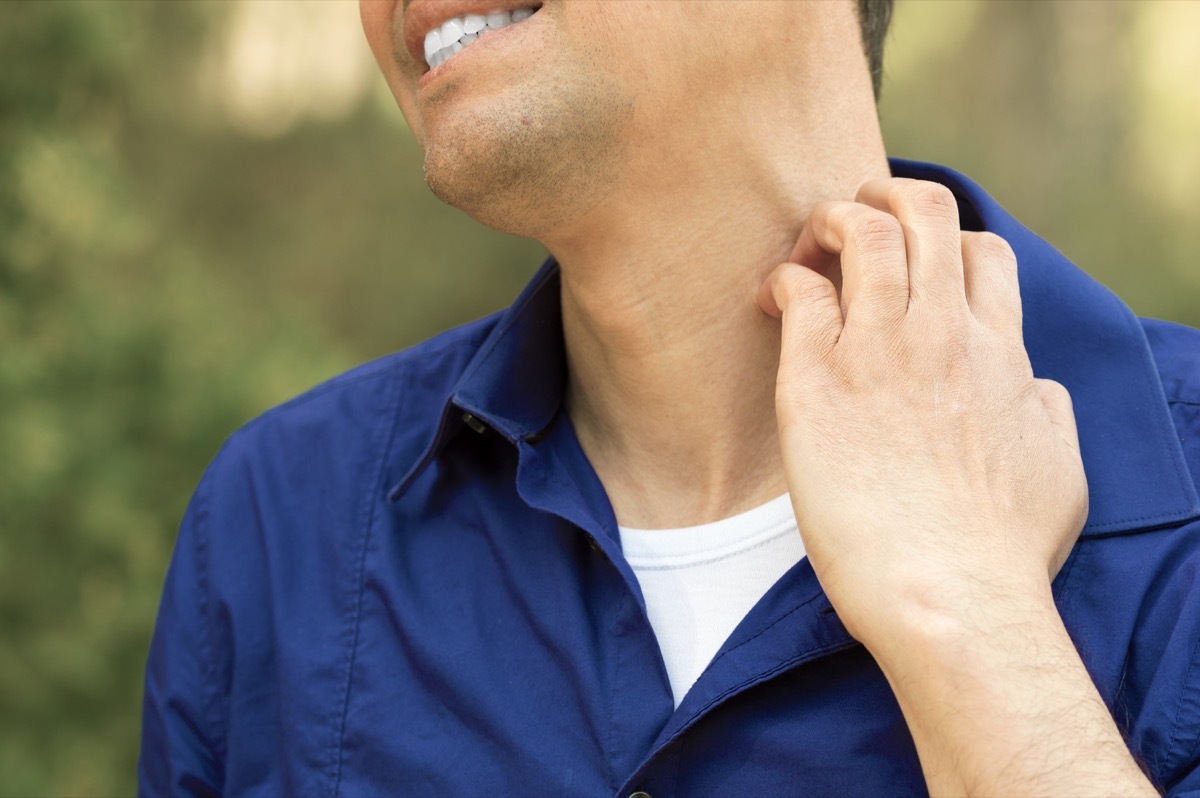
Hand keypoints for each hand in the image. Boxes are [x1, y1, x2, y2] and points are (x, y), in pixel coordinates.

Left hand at [758, 177, 1087, 648]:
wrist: (951, 595)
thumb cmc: (1003, 549)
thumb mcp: (1057, 467)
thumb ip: (1042, 411)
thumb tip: (1031, 387)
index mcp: (998, 351)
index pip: (980, 252)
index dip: (944, 241)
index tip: (914, 266)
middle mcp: (941, 335)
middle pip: (922, 213)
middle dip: (885, 197)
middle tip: (854, 218)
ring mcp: (878, 352)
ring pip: (861, 233)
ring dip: (831, 221)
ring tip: (809, 246)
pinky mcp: (816, 382)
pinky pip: (799, 294)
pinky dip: (785, 280)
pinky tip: (774, 300)